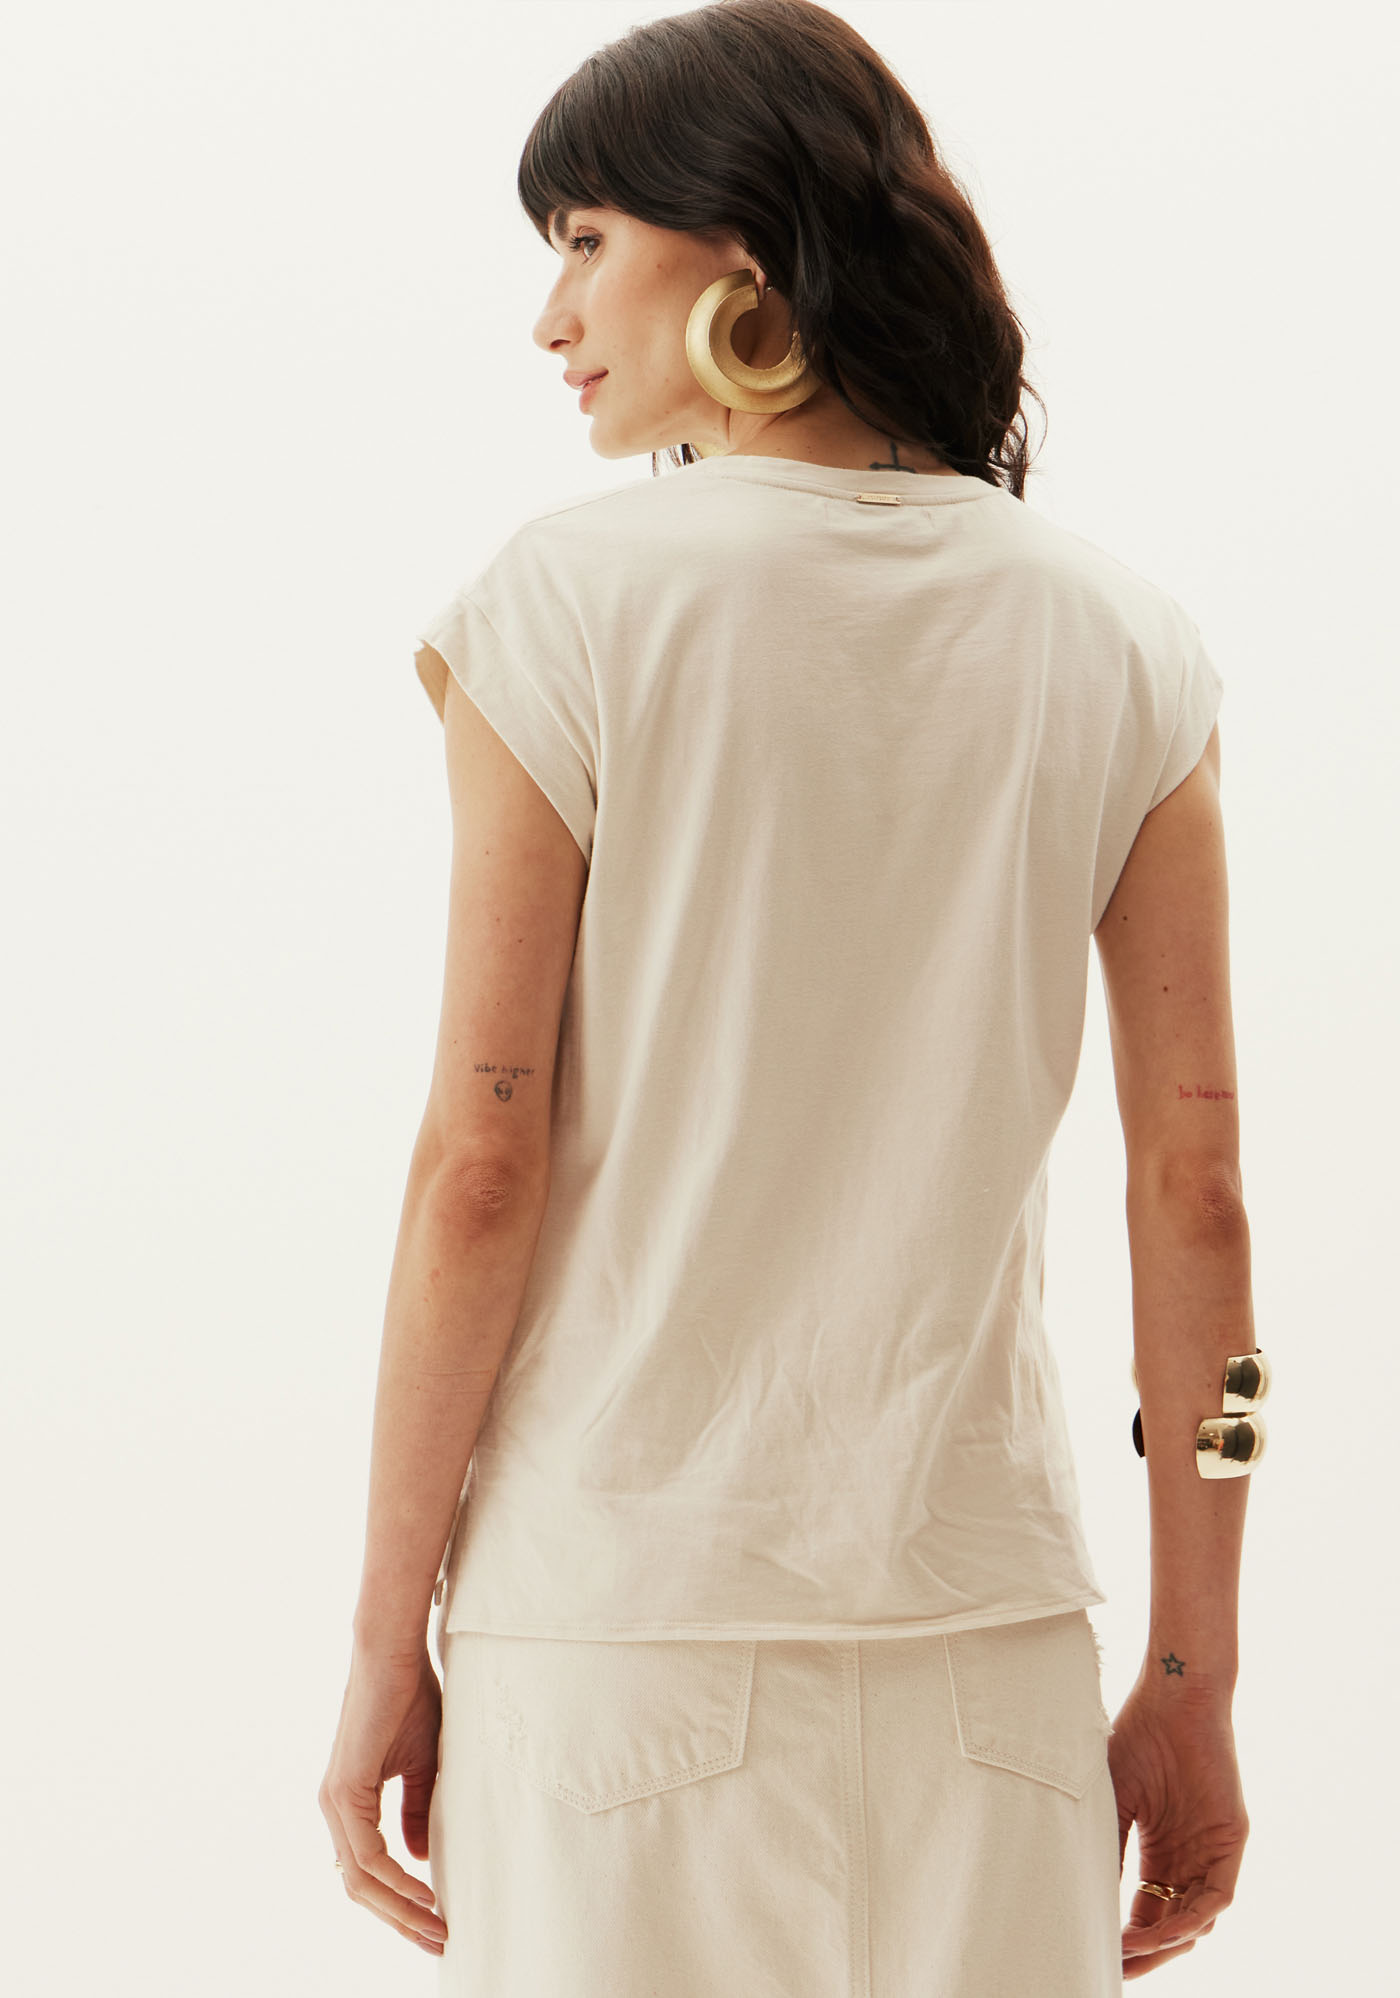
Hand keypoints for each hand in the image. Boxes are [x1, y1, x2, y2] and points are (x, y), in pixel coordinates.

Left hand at [318, 1641, 448, 1957]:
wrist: (394, 1654)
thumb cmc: (409, 1699)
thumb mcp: (422, 1765)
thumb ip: (416, 1810)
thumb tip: (418, 1858)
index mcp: (349, 1802)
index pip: (367, 1870)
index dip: (398, 1902)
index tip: (435, 1920)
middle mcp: (334, 1808)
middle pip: (359, 1887)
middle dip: (399, 1920)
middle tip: (437, 1941)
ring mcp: (335, 1801)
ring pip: (359, 1879)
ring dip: (399, 1909)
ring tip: (435, 1926)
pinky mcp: (344, 1791)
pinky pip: (367, 1854)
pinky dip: (395, 1879)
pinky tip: (423, 1889)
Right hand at [1109, 1680, 1248, 1980]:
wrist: (1173, 1695)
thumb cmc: (1137, 1736)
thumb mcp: (1110, 1800)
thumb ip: (1106, 1849)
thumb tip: (1082, 1898)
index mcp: (1159, 1850)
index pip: (1145, 1912)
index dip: (1124, 1938)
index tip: (1095, 1954)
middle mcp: (1187, 1858)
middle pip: (1170, 1926)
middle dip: (1144, 1953)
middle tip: (1115, 1971)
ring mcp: (1211, 1851)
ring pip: (1194, 1920)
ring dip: (1164, 1943)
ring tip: (1129, 1954)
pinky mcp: (1231, 1841)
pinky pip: (1216, 1897)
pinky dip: (1191, 1919)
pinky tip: (1162, 1929)